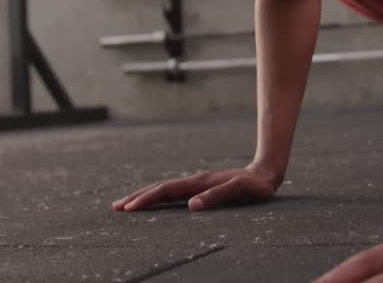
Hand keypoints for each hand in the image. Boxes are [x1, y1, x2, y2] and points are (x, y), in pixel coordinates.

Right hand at [112, 163, 280, 212]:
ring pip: (165, 190)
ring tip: (128, 204)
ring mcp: (197, 183)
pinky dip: (159, 197)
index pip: (166, 191)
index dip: (146, 200)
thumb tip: (191, 206)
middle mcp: (194, 181)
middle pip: (160, 188)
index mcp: (199, 183)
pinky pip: (174, 192)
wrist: (266, 172)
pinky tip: (156, 202)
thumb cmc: (255, 186)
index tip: (128, 209)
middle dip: (137, 197)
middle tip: (115, 207)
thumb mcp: (240, 191)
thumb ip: (217, 197)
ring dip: (145, 196)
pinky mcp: (202, 187)